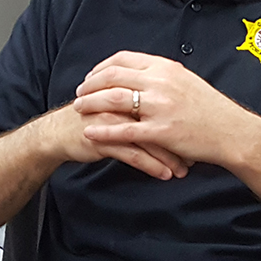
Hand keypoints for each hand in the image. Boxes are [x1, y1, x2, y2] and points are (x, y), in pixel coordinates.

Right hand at [44, 102, 189, 179]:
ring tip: (184, 169)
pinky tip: (164, 174)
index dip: (184, 117)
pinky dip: (152, 165)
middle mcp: (125, 100)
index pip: (165, 101)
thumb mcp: (120, 101)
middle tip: (197, 154)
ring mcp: (116, 119)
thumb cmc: (94, 116)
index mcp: (132, 86)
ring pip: (151, 139)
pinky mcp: (106, 138)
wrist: (60, 130)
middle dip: (182, 139)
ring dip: (170, 156)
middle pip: (162, 118)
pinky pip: (135, 154)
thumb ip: (142, 99)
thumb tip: (170, 105)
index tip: (200, 134)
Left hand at [73, 51, 259, 170]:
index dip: (101, 67)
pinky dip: (103, 131)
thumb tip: (141, 72)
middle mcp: (161, 83)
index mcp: (166, 68)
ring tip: (79, 109)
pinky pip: (124, 130)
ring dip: (91, 104)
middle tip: (79, 93)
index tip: (92, 76)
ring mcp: (160, 107)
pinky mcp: (161, 131)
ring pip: (114, 99)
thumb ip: (163, 75)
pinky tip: (90, 133)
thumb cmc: (211, 108)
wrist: (231, 130)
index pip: (123, 59)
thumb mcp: (187, 80)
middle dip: (90, 85)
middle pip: (113, 76)